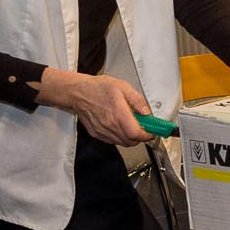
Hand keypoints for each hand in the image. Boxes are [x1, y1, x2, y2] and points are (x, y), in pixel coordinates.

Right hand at [37, 68, 151, 144]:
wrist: (78, 92)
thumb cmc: (98, 88)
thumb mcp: (122, 87)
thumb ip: (137, 100)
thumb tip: (147, 112)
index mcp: (117, 114)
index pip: (135, 134)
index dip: (146, 135)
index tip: (152, 132)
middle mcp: (109, 125)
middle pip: (131, 141)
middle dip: (140, 137)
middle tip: (143, 127)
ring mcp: (102, 131)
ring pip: (122, 143)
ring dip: (130, 138)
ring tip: (131, 125)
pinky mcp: (96, 134)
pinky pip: (112, 141)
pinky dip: (120, 137)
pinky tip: (119, 126)